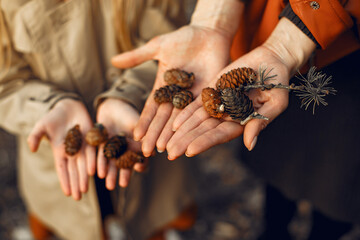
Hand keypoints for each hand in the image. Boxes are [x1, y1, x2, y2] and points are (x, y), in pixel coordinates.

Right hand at [27, 99, 95, 199]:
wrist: (68, 106)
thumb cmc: (53, 118)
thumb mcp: (41, 126)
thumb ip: (35, 137)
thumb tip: (32, 150)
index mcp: (60, 152)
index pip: (63, 170)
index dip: (65, 181)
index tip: (67, 193)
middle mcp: (73, 152)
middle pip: (75, 171)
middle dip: (76, 184)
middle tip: (79, 197)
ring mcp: (83, 146)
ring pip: (85, 165)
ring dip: (85, 177)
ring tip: (86, 189)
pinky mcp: (92, 139)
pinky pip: (93, 152)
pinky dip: (94, 161)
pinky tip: (95, 172)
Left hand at [96, 98, 146, 189]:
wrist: (111, 105)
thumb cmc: (128, 113)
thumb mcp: (136, 123)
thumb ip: (143, 135)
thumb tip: (153, 151)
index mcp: (137, 145)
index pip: (141, 157)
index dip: (141, 163)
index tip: (139, 168)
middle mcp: (126, 149)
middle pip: (125, 163)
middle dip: (124, 174)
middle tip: (122, 184)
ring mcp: (113, 149)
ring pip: (112, 162)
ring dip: (111, 173)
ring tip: (109, 185)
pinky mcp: (101, 145)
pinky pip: (100, 155)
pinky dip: (99, 164)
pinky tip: (97, 172)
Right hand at [111, 25, 231, 156]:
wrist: (208, 33)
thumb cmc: (183, 38)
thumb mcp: (158, 47)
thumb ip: (138, 57)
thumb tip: (113, 61)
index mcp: (163, 86)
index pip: (152, 108)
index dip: (145, 122)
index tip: (136, 136)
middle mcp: (177, 95)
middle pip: (164, 118)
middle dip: (155, 135)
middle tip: (147, 152)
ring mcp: (192, 96)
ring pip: (180, 119)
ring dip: (172, 135)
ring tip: (165, 150)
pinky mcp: (208, 95)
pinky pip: (199, 111)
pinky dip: (191, 124)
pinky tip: (186, 136)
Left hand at [166, 46, 290, 158]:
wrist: (271, 61)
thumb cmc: (278, 83)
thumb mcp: (275, 102)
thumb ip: (261, 122)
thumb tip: (250, 144)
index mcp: (241, 123)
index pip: (220, 135)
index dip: (205, 142)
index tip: (189, 151)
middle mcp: (227, 117)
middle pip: (203, 131)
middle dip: (186, 142)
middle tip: (170, 153)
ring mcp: (218, 104)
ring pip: (196, 120)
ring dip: (181, 132)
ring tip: (165, 144)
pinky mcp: (212, 91)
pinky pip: (196, 104)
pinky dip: (185, 113)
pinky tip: (173, 124)